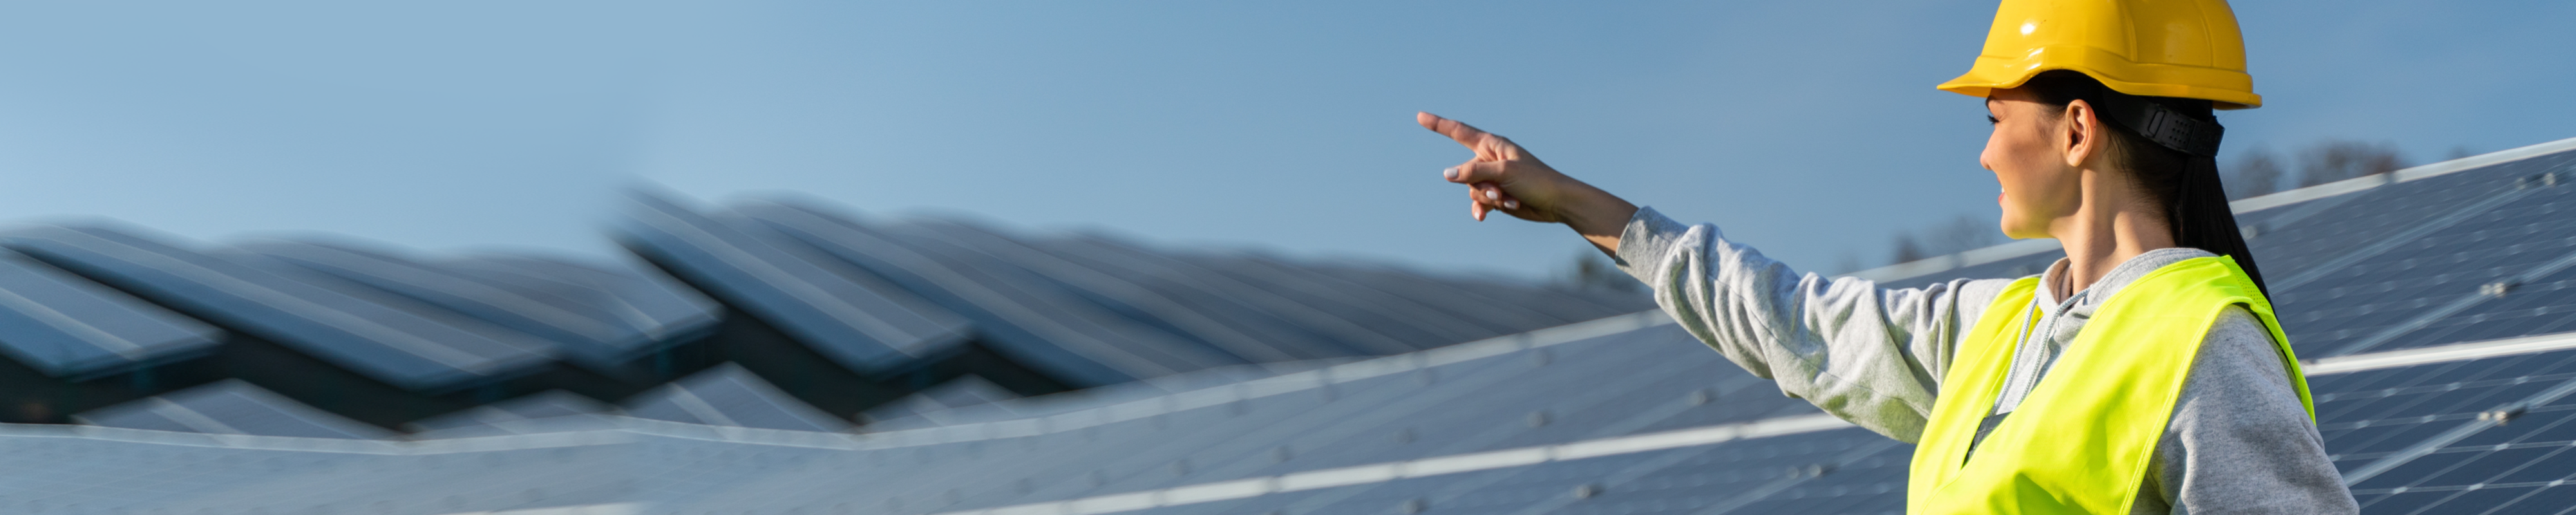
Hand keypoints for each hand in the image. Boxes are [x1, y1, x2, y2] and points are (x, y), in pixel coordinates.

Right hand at [1419, 112, 1636, 251]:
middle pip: (1464, 172)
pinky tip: (1493, 215)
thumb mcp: (1503, 173)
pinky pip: (1479, 202)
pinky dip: (1485, 208)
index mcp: (1492, 145)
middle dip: (1478, 185)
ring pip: (1471, 189)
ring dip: (1487, 199)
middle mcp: (1490, 159)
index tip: (1420, 116)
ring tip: (1506, 201)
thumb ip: (1474, 172)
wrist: (1557, 203)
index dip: (1438, 124)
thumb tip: (1447, 174)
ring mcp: (1492, 178)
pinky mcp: (1496, 195)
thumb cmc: (1536, 181)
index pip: (1459, 132)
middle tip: (1498, 192)